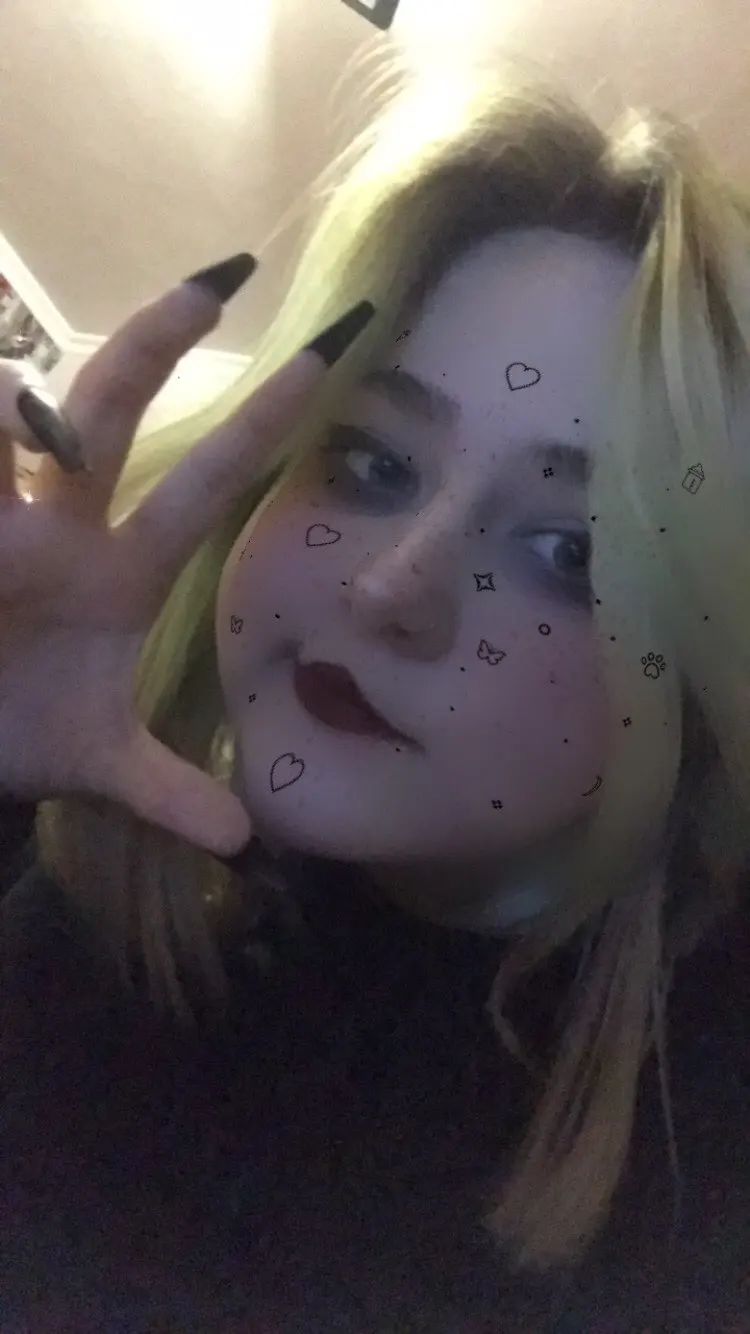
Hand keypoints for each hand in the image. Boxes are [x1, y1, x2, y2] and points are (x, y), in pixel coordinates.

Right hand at [0, 260, 344, 856]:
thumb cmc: (20, 732)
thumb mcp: (102, 765)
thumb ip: (172, 791)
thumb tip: (247, 840)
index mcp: (120, 569)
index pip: (206, 484)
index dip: (263, 424)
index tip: (329, 358)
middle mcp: (60, 525)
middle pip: (110, 413)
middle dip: (154, 347)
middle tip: (213, 282)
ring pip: (5, 428)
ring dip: (12, 394)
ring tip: (20, 385)